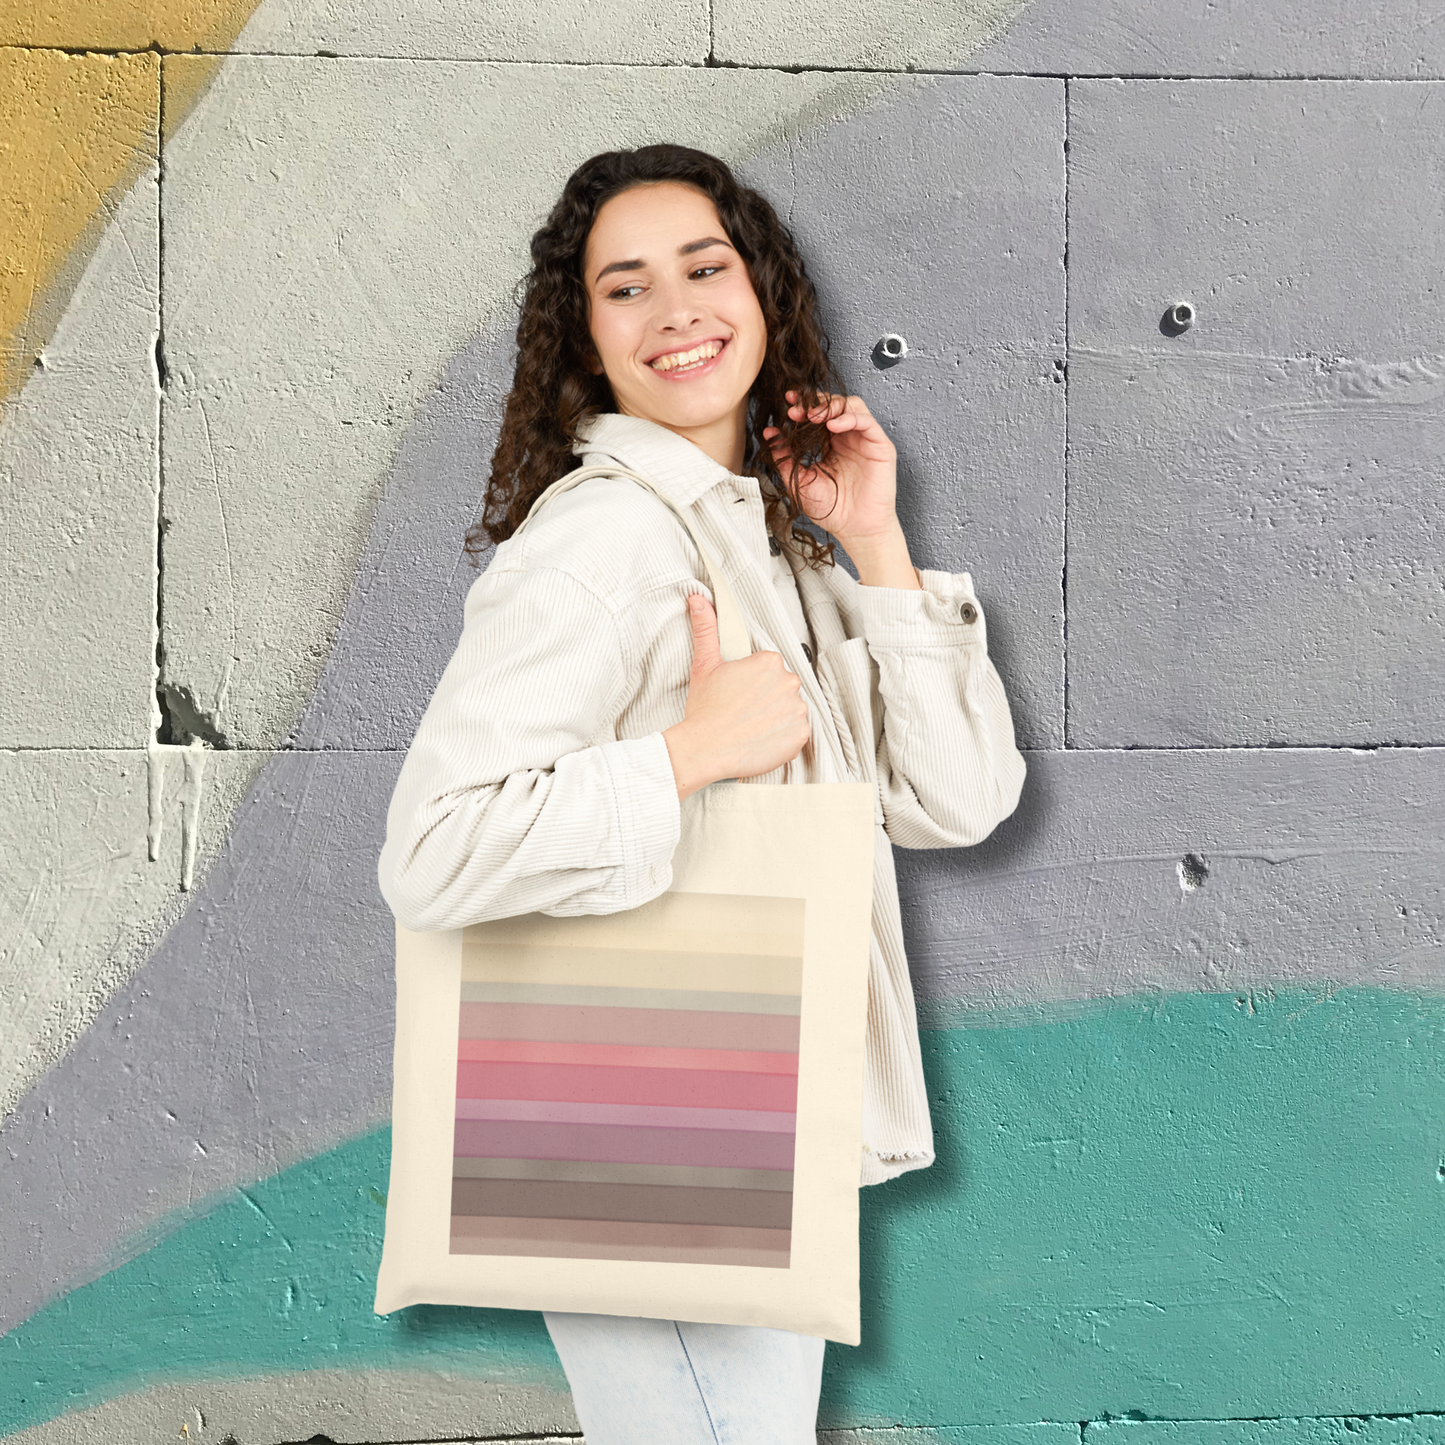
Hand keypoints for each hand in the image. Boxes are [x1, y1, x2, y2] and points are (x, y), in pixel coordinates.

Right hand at [662, 593, 810, 800]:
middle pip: (783, 687)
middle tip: (744, 711)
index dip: (753, 682)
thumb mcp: (704, 665)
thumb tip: (697, 600)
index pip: (770, 668)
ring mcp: (797, 709)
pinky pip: (797, 733)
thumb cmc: (705, 710)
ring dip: (777, 717)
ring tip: (752, 727)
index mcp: (769, 661)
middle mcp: (789, 682)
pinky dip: (784, 737)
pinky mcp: (800, 735)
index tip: (740, 694)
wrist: (705, 749)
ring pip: (791, 709)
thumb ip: (706, 629)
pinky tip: (762, 739)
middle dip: (767, 698)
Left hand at [762, 389, 899, 547]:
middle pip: (834, 405)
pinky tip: (833, 425)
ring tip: (813, 416)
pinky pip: (867, 421)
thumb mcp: (800, 481)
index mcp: (830, 444)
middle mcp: (848, 438)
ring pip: (852, 406)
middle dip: (814, 402)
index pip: (818, 414)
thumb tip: (770, 434)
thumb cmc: (832, 510)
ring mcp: (864, 440)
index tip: (787, 404)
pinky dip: (849, 418)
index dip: (803, 405)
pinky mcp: (880, 446)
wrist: (855, 530)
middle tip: (796, 409)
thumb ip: (785, 458)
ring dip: (831, 405)